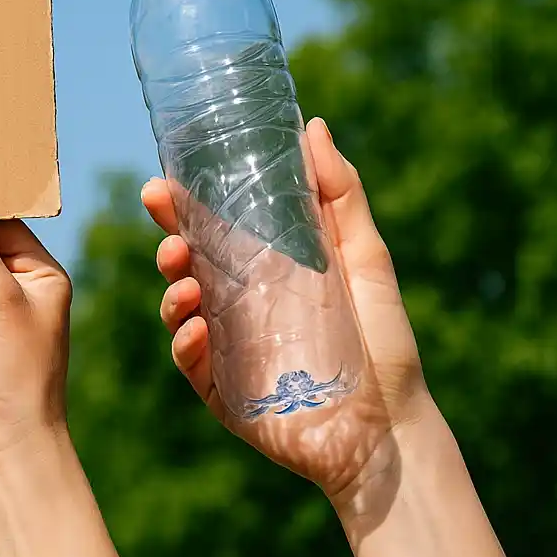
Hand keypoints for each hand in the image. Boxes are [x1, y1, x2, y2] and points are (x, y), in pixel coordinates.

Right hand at [144, 116, 433, 501]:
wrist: (391, 431)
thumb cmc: (384, 345)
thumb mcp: (366, 259)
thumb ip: (341, 196)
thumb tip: (313, 125)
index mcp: (265, 270)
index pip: (213, 229)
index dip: (183, 206)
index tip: (165, 183)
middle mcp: (237, 305)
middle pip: (186, 264)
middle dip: (167, 239)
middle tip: (165, 222)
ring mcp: (225, 349)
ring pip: (179, 308)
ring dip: (172, 287)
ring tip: (184, 277)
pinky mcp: (220, 392)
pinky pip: (189, 361)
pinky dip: (186, 339)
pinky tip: (200, 326)